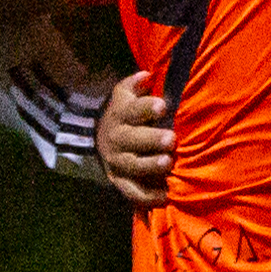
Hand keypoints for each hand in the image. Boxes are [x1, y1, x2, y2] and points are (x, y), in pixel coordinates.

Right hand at [96, 75, 173, 204]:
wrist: (99, 136)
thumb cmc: (124, 112)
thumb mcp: (125, 94)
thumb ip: (135, 84)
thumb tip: (147, 75)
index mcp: (121, 115)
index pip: (134, 110)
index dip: (148, 108)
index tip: (163, 106)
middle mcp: (117, 139)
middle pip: (133, 140)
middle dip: (152, 140)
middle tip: (171, 139)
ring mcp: (117, 161)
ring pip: (133, 166)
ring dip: (150, 166)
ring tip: (167, 163)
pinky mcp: (119, 180)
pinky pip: (132, 191)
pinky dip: (147, 196)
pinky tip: (164, 195)